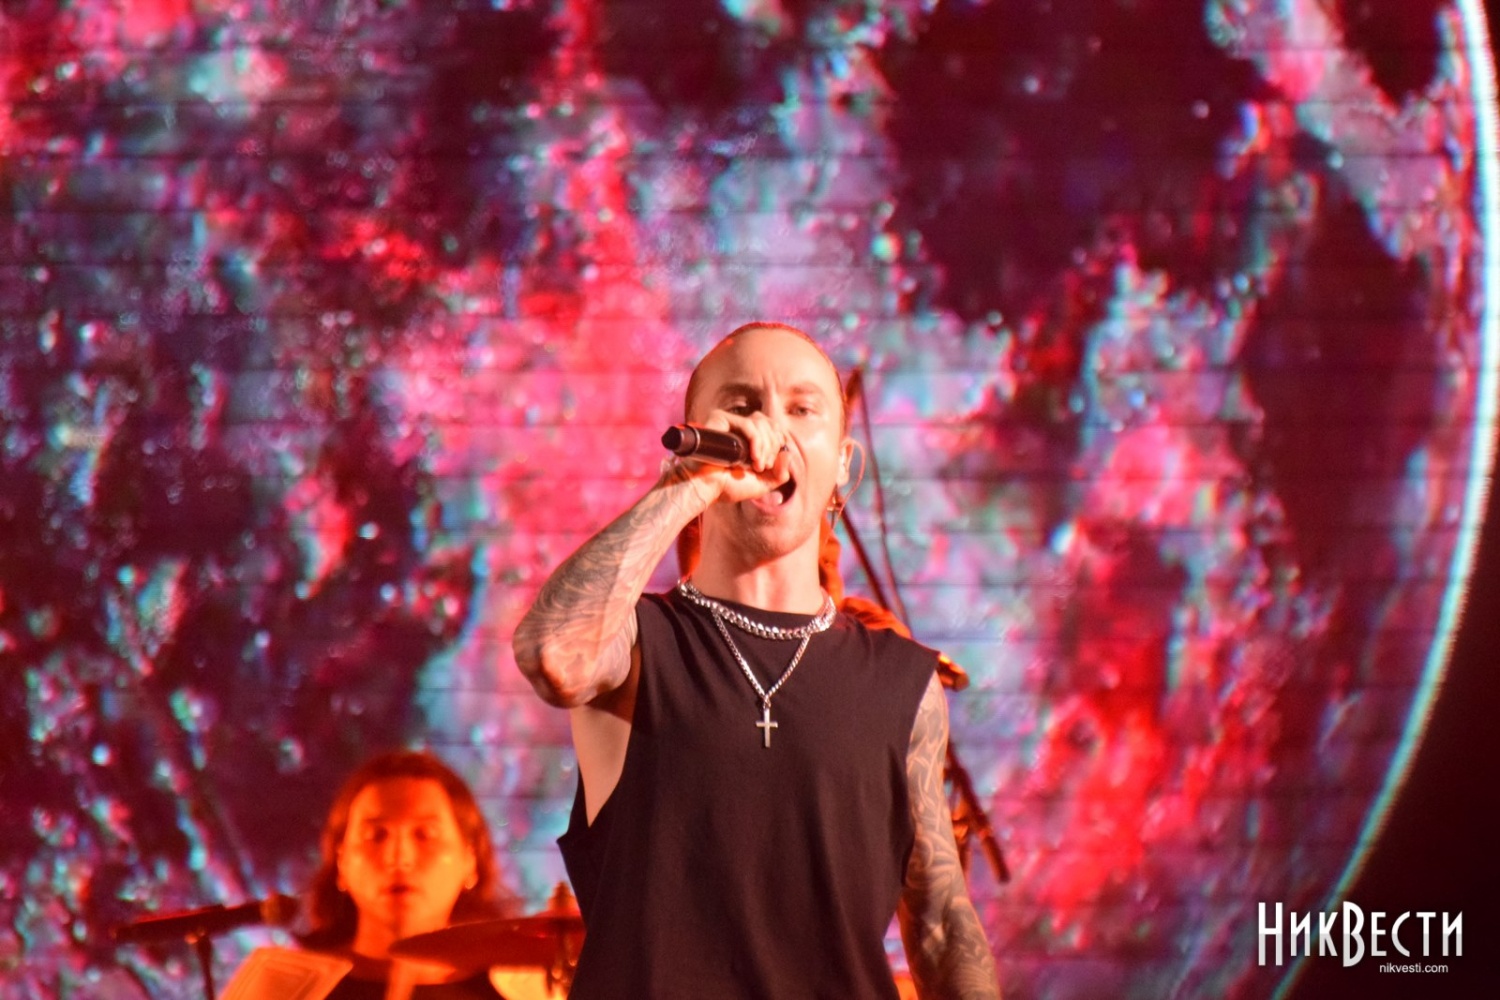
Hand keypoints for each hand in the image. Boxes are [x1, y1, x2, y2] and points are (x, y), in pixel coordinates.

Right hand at [676, 409, 790, 505]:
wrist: (706, 488)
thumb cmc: (728, 486)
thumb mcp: (762, 483)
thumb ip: (781, 473)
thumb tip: (788, 453)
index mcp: (750, 436)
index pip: (774, 427)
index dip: (778, 442)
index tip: (769, 464)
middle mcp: (740, 426)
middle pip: (770, 423)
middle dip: (773, 447)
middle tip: (763, 467)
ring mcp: (730, 421)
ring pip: (761, 422)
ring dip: (765, 447)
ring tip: (756, 466)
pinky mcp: (720, 418)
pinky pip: (748, 424)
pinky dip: (756, 441)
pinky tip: (752, 457)